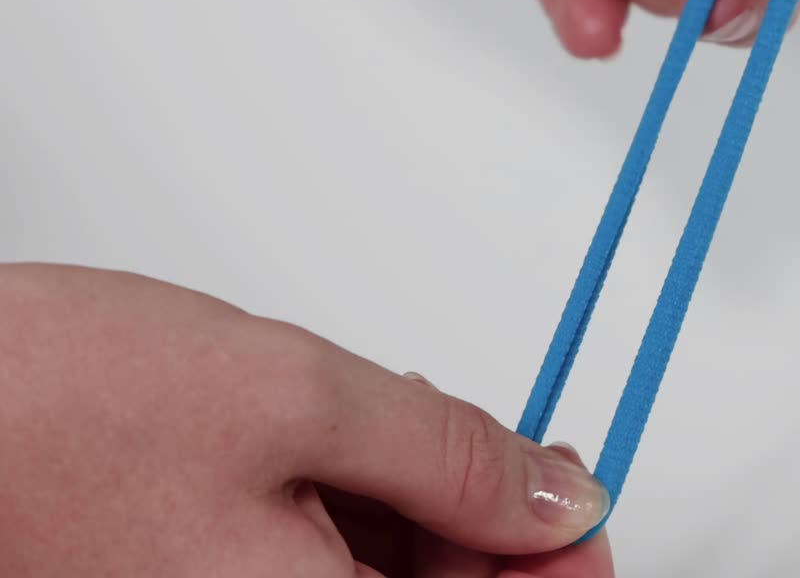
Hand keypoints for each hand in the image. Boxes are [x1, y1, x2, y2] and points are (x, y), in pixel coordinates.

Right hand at [0, 264, 613, 576]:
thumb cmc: (51, 405)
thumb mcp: (295, 398)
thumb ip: (450, 454)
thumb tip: (558, 495)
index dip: (561, 570)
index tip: (585, 504)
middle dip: (496, 527)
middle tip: (514, 446)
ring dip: (429, 506)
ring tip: (417, 420)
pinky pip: (320, 565)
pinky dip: (363, 504)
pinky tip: (360, 442)